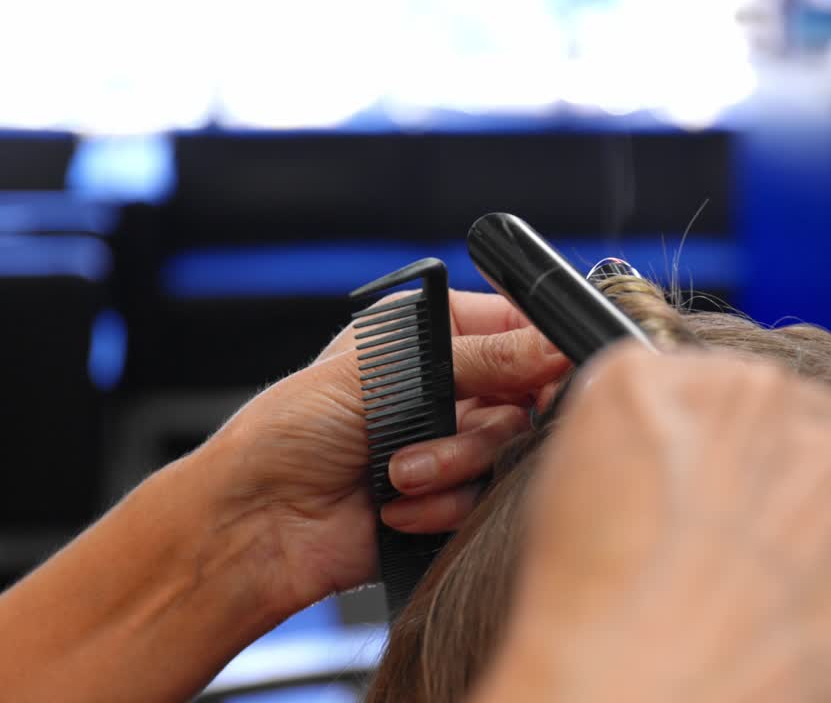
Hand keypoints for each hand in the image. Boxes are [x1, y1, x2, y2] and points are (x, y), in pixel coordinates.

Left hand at [191, 290, 569, 615]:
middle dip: (478, 423)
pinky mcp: (452, 498)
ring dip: (450, 466)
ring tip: (397, 473)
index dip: (539, 351)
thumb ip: (481, 359)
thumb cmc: (291, 429)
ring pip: (507, 449)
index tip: (542, 377)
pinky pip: (485, 498)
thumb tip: (555, 344)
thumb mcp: (385, 375)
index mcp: (434, 335)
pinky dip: (442, 505)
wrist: (256, 522)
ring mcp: (453, 443)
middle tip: (445, 428)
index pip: (518, 327)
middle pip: (525, 394)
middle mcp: (451, 385)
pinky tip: (395, 506)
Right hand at [482, 345, 830, 702]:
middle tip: (759, 556)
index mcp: (670, 380)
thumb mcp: (567, 481)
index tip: (728, 490)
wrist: (634, 699)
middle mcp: (765, 402)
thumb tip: (678, 447)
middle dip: (795, 487)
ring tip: (799, 603)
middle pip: (806, 426)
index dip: (731, 453)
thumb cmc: (586, 616)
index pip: (728, 391)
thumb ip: (639, 433)